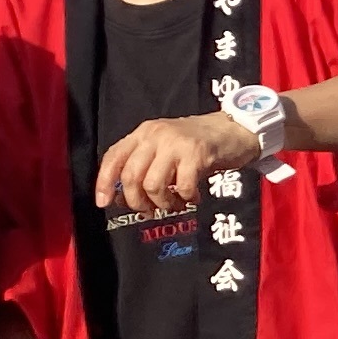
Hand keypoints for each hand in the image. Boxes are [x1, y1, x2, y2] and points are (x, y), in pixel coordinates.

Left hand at [94, 108, 255, 216]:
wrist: (234, 129)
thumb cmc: (196, 144)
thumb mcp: (164, 148)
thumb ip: (143, 166)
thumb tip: (121, 198)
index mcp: (143, 133)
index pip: (113, 157)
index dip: (104, 182)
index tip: (104, 203)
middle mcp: (155, 135)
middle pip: (130, 176)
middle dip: (137, 202)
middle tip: (151, 209)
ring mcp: (176, 143)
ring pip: (153, 184)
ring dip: (163, 202)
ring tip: (174, 203)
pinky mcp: (197, 153)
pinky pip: (182, 186)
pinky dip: (186, 198)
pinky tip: (193, 197)